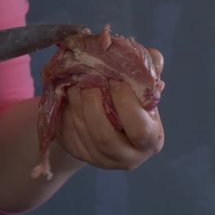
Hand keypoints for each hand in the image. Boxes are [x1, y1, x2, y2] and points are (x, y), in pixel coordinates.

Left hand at [55, 49, 164, 169]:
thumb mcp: (142, 88)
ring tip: (73, 80)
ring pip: (81, 131)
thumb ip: (148, 71)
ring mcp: (98, 158)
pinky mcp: (76, 151)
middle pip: (104, 135)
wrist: (104, 120)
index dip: (125, 102)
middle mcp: (125, 156)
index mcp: (150, 141)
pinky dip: (65, 108)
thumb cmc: (129, 101)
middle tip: (87, 78)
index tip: (114, 79)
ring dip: (75, 102)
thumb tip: (149, 57)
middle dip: (93, 102)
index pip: (139, 129)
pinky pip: (66, 130)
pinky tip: (65, 92)